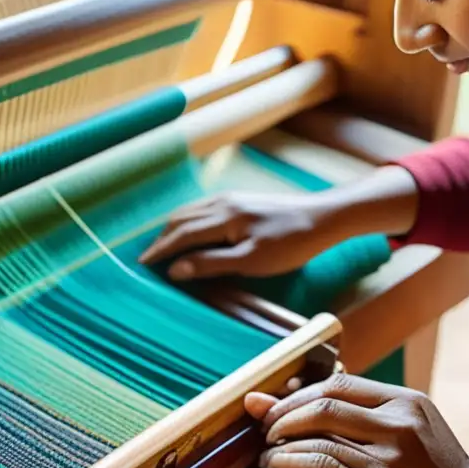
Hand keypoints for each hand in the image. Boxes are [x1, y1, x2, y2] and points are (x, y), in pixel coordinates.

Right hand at [137, 165, 419, 281]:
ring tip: (160, 246)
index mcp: (223, 218)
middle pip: (180, 219)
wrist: (326, 217)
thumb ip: (211, 264)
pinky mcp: (241, 200)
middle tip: (145, 259)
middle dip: (160, 239)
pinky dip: (187, 221)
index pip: (180, 235)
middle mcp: (222, 203)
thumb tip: (175, 269)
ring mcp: (231, 198)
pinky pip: (202, 209)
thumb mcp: (252, 261)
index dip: (159, 251)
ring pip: (190, 212)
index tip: (142, 266)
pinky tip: (189, 231)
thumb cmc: (292, 243)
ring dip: (172, 229)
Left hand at [244, 374, 468, 467]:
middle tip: (264, 427)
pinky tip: (274, 465)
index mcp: (404, 401)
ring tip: (266, 449)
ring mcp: (388, 456)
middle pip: (323, 404)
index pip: (338, 382)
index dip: (299, 392)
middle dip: (283, 414)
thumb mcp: (406, 425)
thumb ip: (356, 410)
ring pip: (317, 436)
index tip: (277, 404)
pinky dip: (288, 462)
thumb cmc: (429, 467)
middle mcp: (397, 423)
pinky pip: (319, 465)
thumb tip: (291, 392)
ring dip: (280, 441)